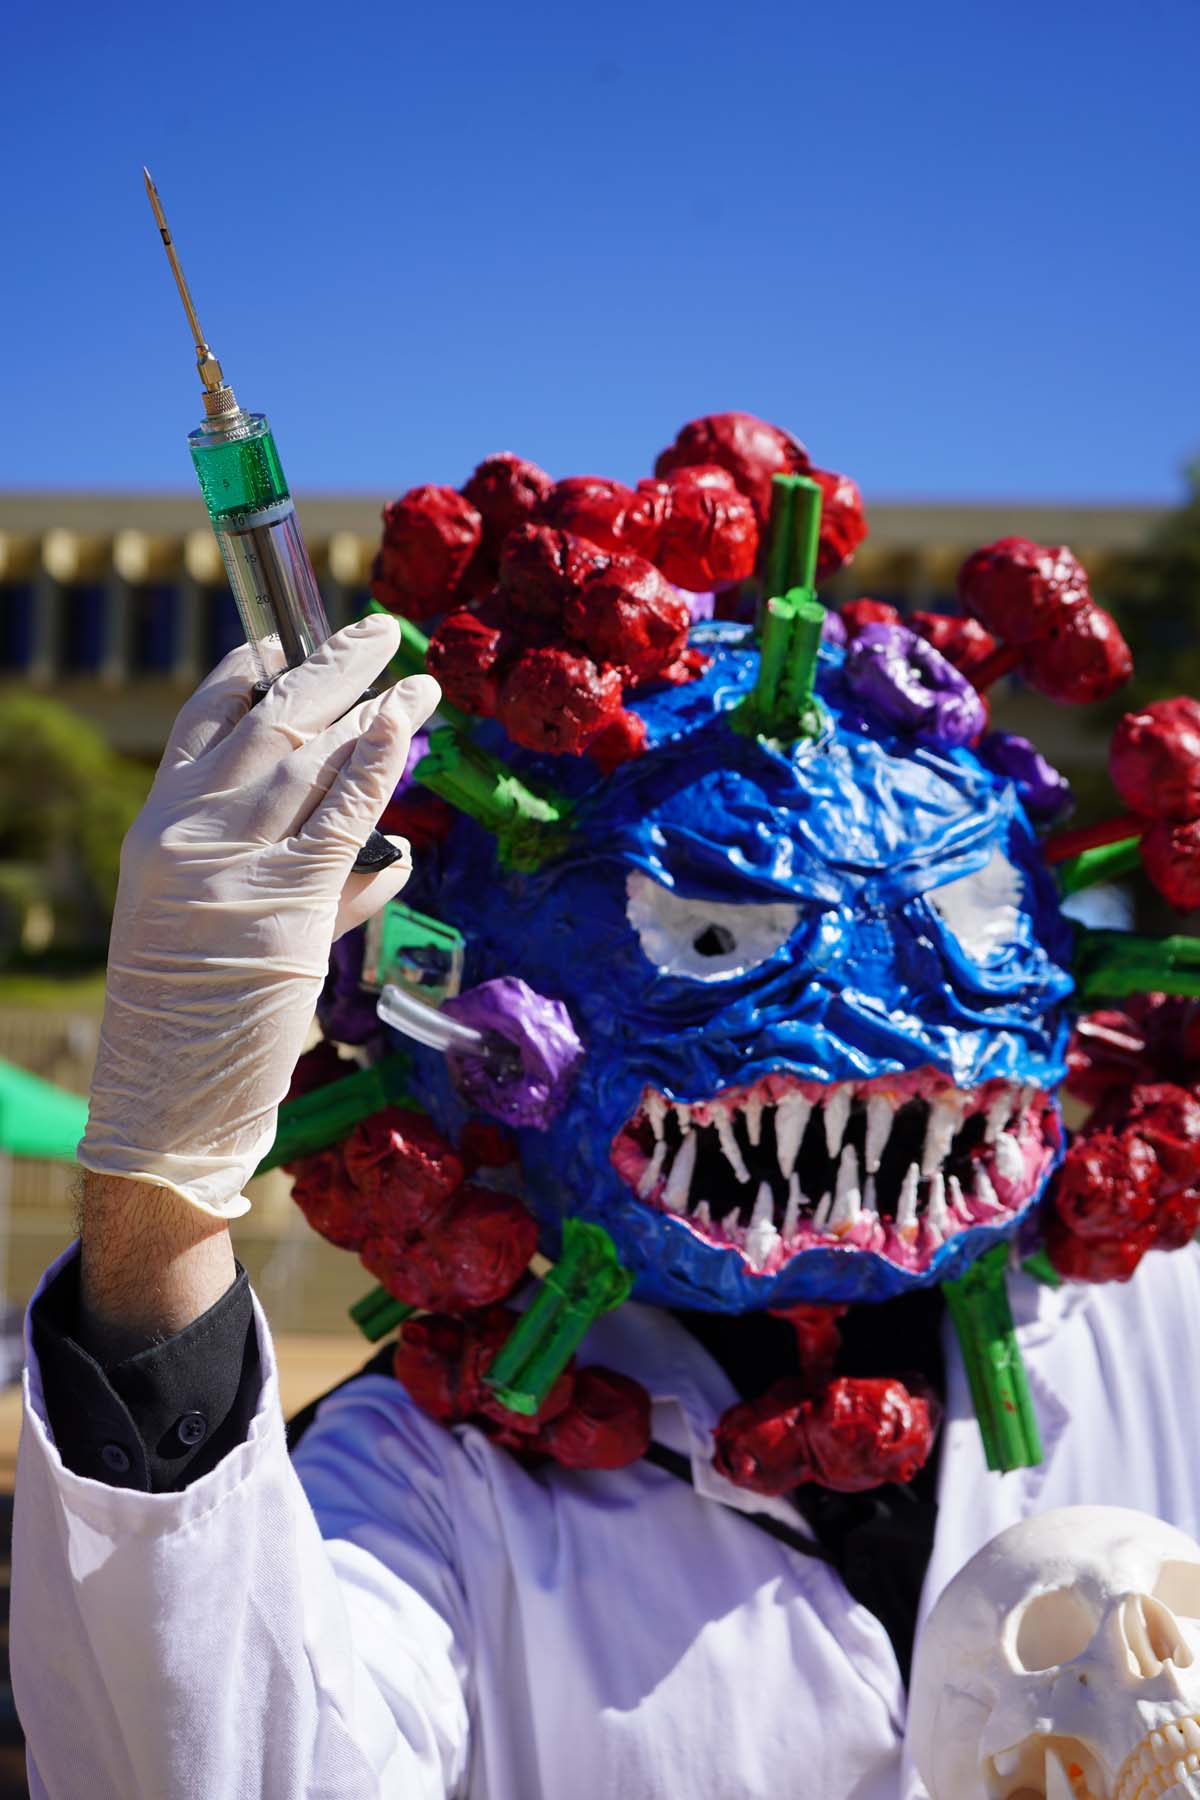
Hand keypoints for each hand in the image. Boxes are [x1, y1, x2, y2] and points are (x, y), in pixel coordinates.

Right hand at [78, 616, 439, 1217]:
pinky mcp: (285, 898)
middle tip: (375, 632)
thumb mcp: (211, 925)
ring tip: (414, 681)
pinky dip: (376, 764)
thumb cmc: (189, 1015)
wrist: (165, 1089)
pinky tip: (402, 726)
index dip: (251, 672)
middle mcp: (190, 829)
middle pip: (269, 720)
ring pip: (311, 756)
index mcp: (157, 824)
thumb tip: (386, 852)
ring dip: (371, 708)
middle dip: (326, 667)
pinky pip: (342, 812)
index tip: (288, 643)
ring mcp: (234, 861)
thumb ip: (293, 877)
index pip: (203, 720)